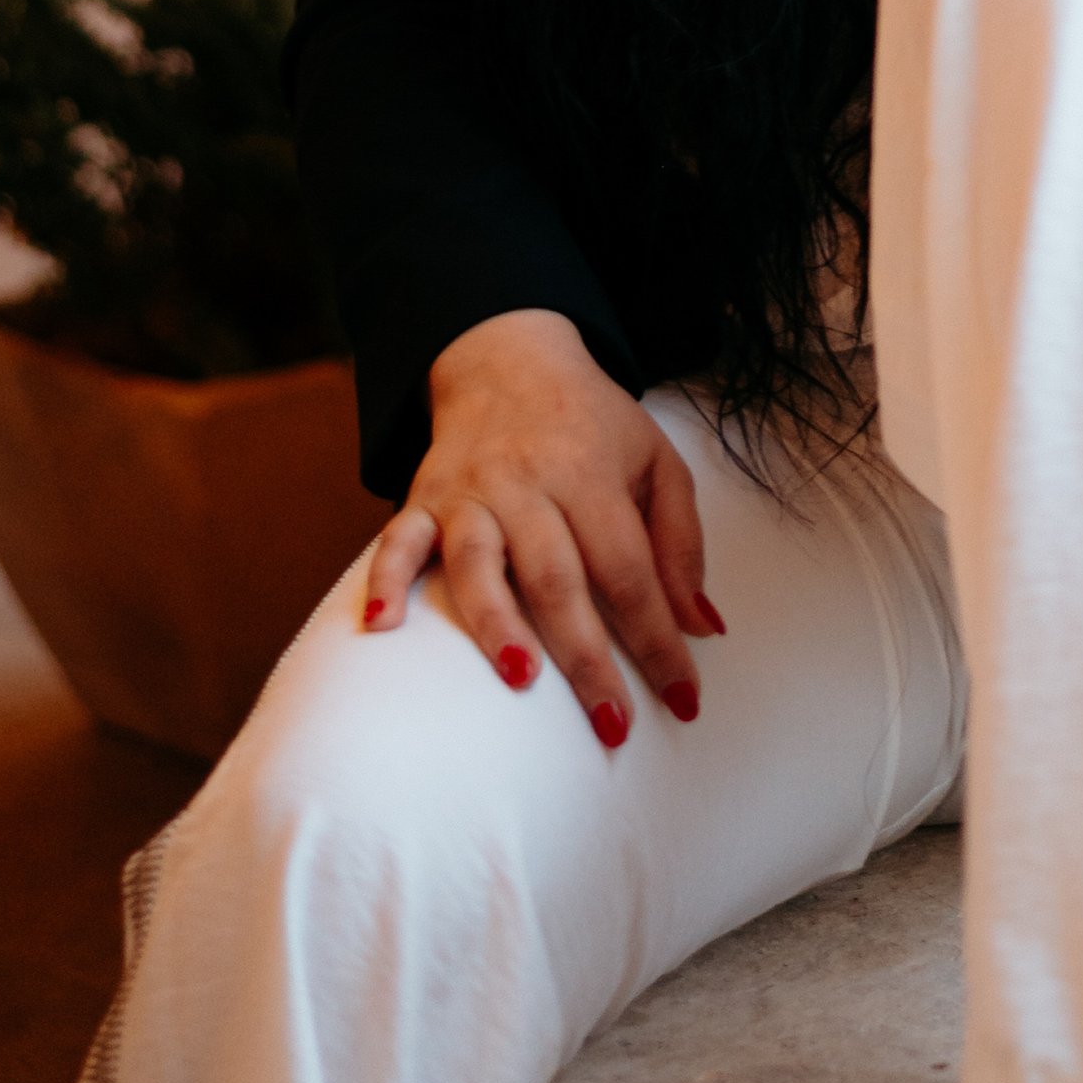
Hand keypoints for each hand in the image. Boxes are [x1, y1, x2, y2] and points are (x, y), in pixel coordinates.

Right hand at [361, 307, 722, 744]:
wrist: (507, 357)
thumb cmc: (591, 423)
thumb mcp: (655, 461)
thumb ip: (680, 542)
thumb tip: (701, 626)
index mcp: (591, 475)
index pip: (629, 570)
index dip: (658, 639)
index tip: (682, 699)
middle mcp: (528, 484)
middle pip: (558, 579)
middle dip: (587, 657)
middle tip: (611, 725)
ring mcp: (470, 493)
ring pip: (479, 563)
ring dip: (497, 623)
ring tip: (521, 677)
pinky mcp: (422, 499)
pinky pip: (397, 541)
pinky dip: (386, 580)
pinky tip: (381, 625)